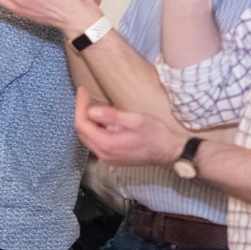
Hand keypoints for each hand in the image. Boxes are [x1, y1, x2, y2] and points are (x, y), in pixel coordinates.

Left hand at [74, 87, 189, 166]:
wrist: (170, 151)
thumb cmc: (156, 134)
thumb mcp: (136, 120)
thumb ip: (112, 116)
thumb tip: (91, 111)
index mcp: (106, 144)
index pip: (82, 124)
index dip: (80, 106)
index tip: (82, 91)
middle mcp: (103, 154)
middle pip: (82, 131)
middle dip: (81, 112)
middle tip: (85, 96)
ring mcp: (107, 158)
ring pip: (88, 137)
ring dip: (88, 121)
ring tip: (91, 105)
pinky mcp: (112, 158)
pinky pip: (96, 142)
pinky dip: (95, 130)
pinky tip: (102, 120)